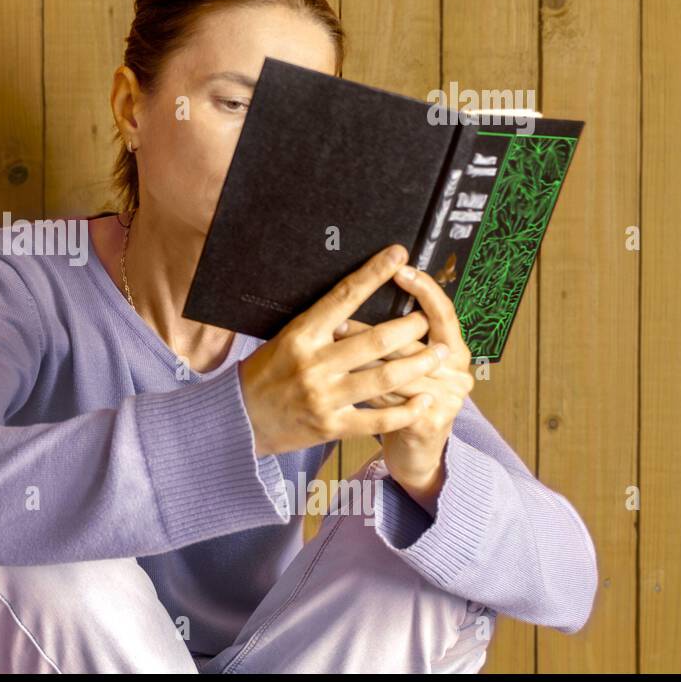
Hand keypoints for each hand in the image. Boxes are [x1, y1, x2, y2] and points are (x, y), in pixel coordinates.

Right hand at [237, 244, 448, 457]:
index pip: (343, 297)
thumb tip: (356, 301)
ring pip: (383, 378)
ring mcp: (323, 396)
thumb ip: (321, 326)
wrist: (240, 418)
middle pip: (375, 341)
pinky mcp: (331, 426)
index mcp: (302, 334)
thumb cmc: (266, 373)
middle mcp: (314, 363)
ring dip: (418, 364)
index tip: (398, 255)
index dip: (373, 274)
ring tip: (440, 354)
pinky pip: (377, 418)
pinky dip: (405, 410)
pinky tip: (423, 400)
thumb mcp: (286, 339)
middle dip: (410, 328)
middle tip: (428, 320)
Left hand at [332, 264, 474, 513]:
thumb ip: (402, 338)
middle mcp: (457, 371)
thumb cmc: (407, 400)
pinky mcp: (428, 423)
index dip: (425, 289)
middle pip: (411, 340)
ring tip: (332, 344)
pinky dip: (363, 389)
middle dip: (369, 329)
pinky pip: (389, 401)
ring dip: (359, 356)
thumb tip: (367, 291)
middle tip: (337, 320)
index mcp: (456, 350)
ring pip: (396, 369)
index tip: (401, 266)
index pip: (444, 313)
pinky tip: (342, 380)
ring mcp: (447, 398)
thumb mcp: (412, 365)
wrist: (418, 453)